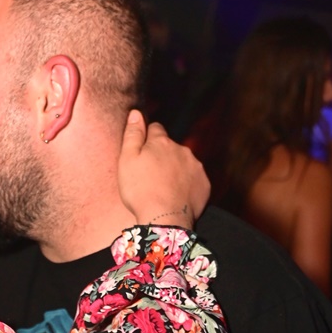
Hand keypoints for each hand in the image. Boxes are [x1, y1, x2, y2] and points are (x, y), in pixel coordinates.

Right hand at [118, 110, 208, 227]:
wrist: (165, 220)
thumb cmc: (140, 191)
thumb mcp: (127, 160)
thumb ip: (132, 134)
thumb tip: (136, 113)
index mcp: (161, 142)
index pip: (155, 129)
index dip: (147, 139)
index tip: (142, 153)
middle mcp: (182, 149)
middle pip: (170, 147)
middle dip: (163, 156)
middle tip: (151, 176)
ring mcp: (195, 167)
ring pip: (184, 162)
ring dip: (175, 170)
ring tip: (164, 189)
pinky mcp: (204, 184)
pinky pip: (194, 180)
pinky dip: (187, 185)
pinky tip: (176, 196)